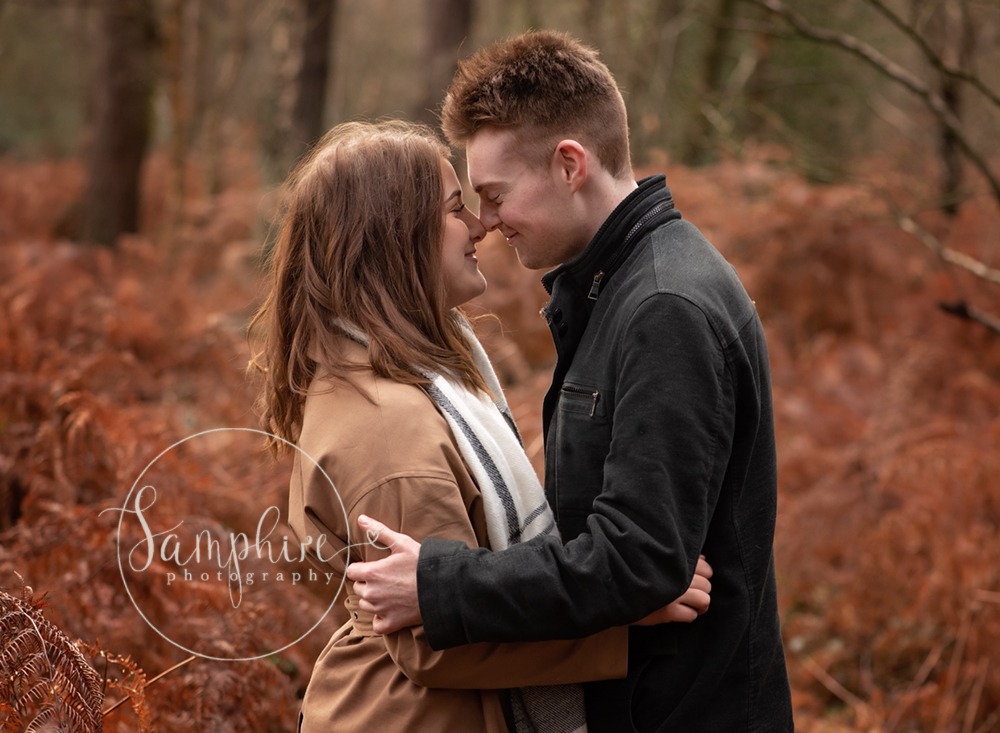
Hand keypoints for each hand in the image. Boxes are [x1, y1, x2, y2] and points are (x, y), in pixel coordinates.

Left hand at [345, 515, 422, 633]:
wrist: (442, 587)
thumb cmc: (422, 563)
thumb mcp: (401, 543)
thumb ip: (379, 531)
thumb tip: (360, 519)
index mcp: (372, 573)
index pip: (352, 572)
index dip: (362, 568)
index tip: (374, 567)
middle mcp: (372, 593)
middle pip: (358, 588)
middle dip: (367, 583)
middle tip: (386, 579)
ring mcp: (380, 609)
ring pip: (365, 605)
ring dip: (373, 600)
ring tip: (390, 592)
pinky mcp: (391, 623)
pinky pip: (376, 624)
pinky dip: (381, 618)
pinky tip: (391, 610)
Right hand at [633, 555, 712, 625]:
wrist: (616, 590)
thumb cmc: (638, 573)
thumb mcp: (658, 559)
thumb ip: (679, 558)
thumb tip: (704, 560)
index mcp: (675, 562)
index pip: (706, 569)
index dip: (704, 575)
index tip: (696, 579)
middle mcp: (676, 576)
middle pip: (707, 585)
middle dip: (702, 591)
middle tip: (692, 594)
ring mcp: (673, 594)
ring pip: (704, 600)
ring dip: (699, 604)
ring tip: (691, 605)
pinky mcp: (668, 612)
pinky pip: (691, 615)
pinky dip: (688, 615)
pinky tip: (680, 612)